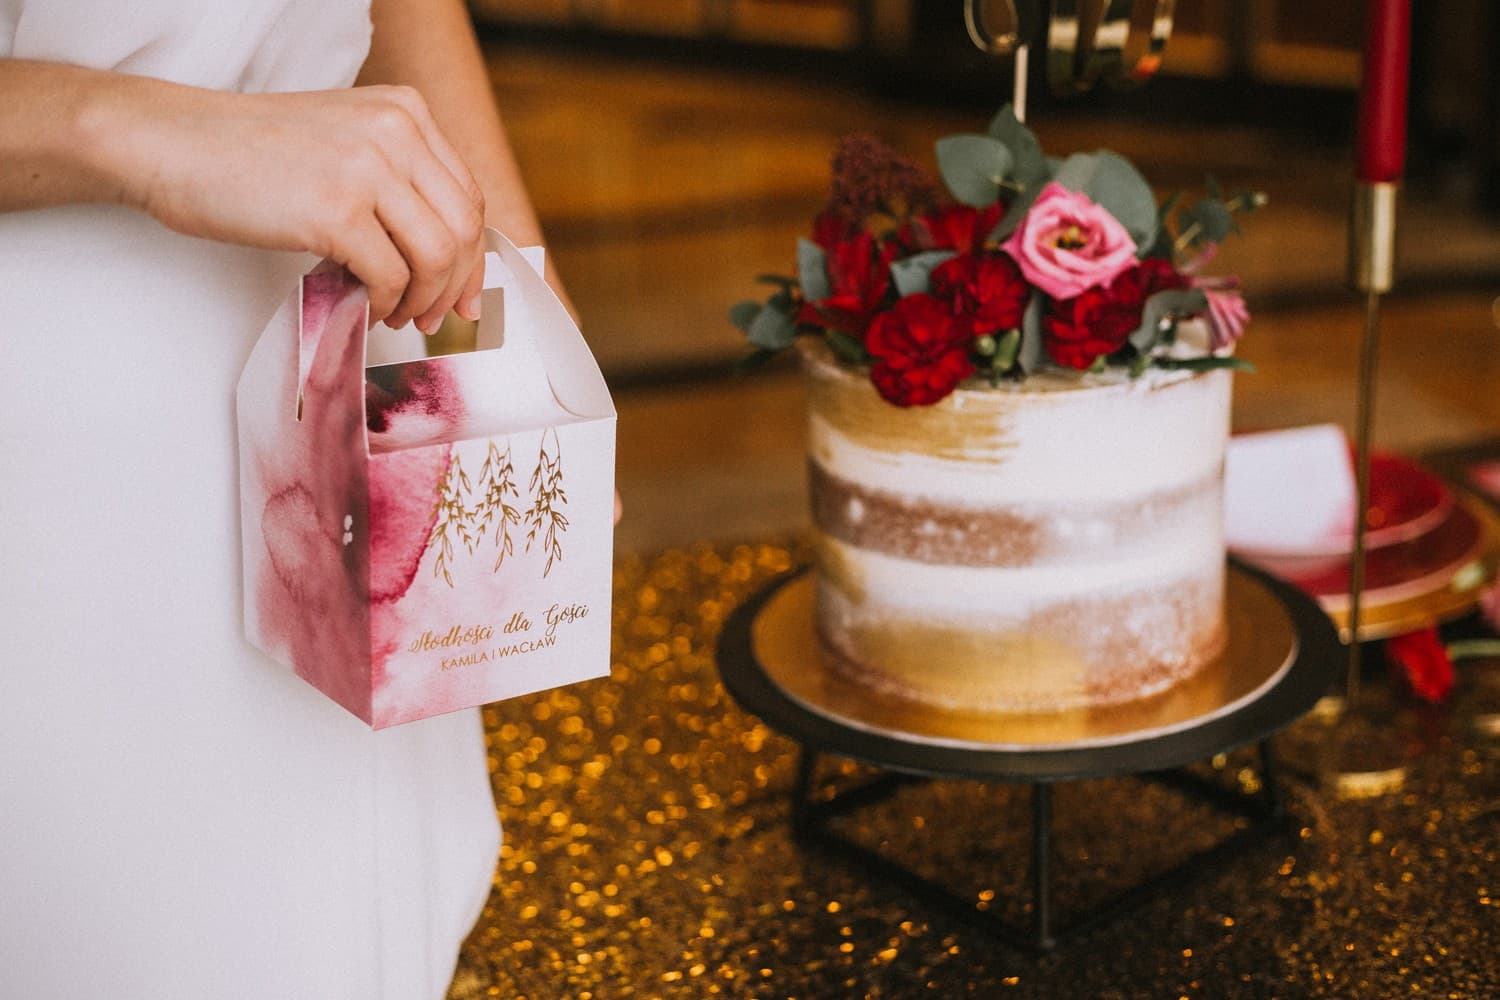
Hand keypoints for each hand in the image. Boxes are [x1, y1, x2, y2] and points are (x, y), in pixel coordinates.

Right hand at [115, 85, 484, 330]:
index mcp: (405, 112)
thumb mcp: (344, 140)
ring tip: (396, 315)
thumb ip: (397, 179)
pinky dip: (383, 304)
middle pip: (462, 229)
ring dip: (421, 300)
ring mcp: (367, 169)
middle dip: (455, 286)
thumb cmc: (249, 152)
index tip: (463, 294)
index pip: (468, 196)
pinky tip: (364, 309)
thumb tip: (444, 254)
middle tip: (432, 317)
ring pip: (436, 257)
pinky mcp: (336, 211)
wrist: (173, 142)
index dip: (473, 256)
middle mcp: (395, 132)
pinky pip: (389, 276)